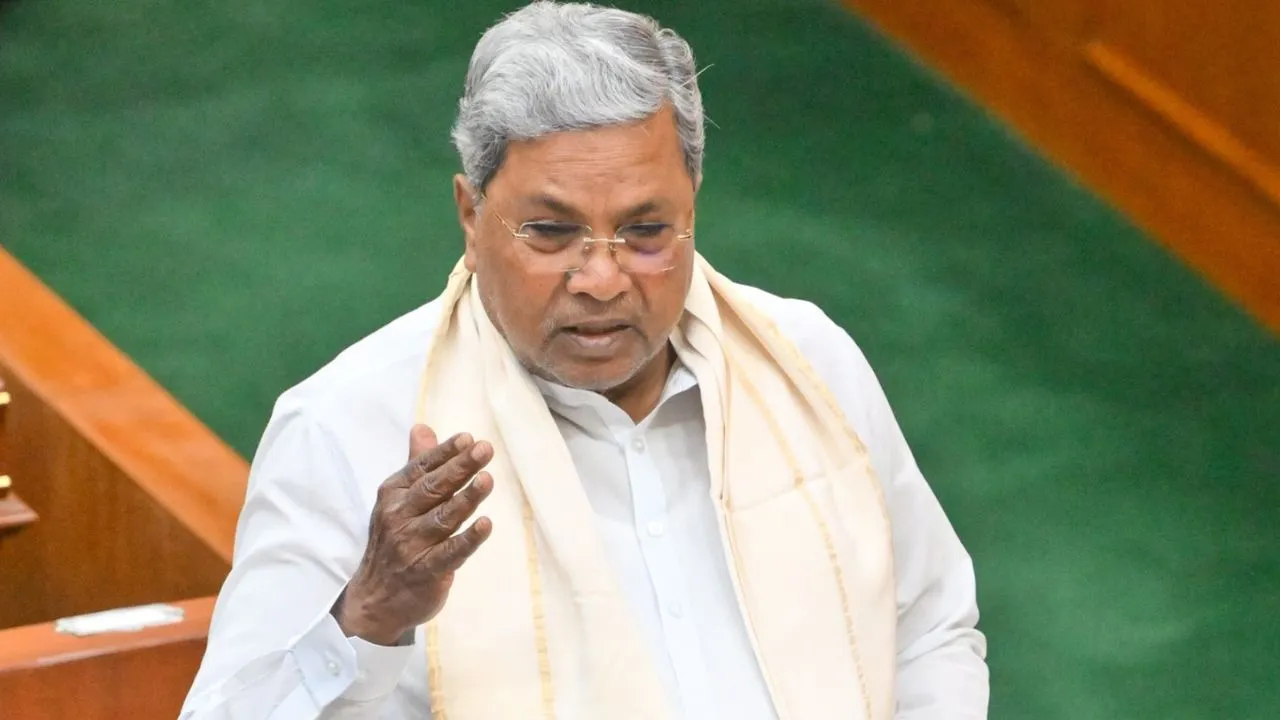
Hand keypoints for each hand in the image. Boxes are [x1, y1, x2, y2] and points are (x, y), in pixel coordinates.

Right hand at [333, 425, 494, 644]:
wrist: (374, 600)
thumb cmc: (394, 542)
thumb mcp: (398, 500)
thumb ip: (416, 464)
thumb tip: (423, 427)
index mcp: (393, 495)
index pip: (421, 468)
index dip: (445, 453)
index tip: (469, 438)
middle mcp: (399, 517)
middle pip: (433, 489)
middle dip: (460, 468)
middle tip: (484, 450)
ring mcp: (411, 545)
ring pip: (443, 518)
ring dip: (466, 499)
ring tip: (487, 480)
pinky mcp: (426, 571)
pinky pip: (450, 553)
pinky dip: (468, 539)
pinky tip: (486, 525)